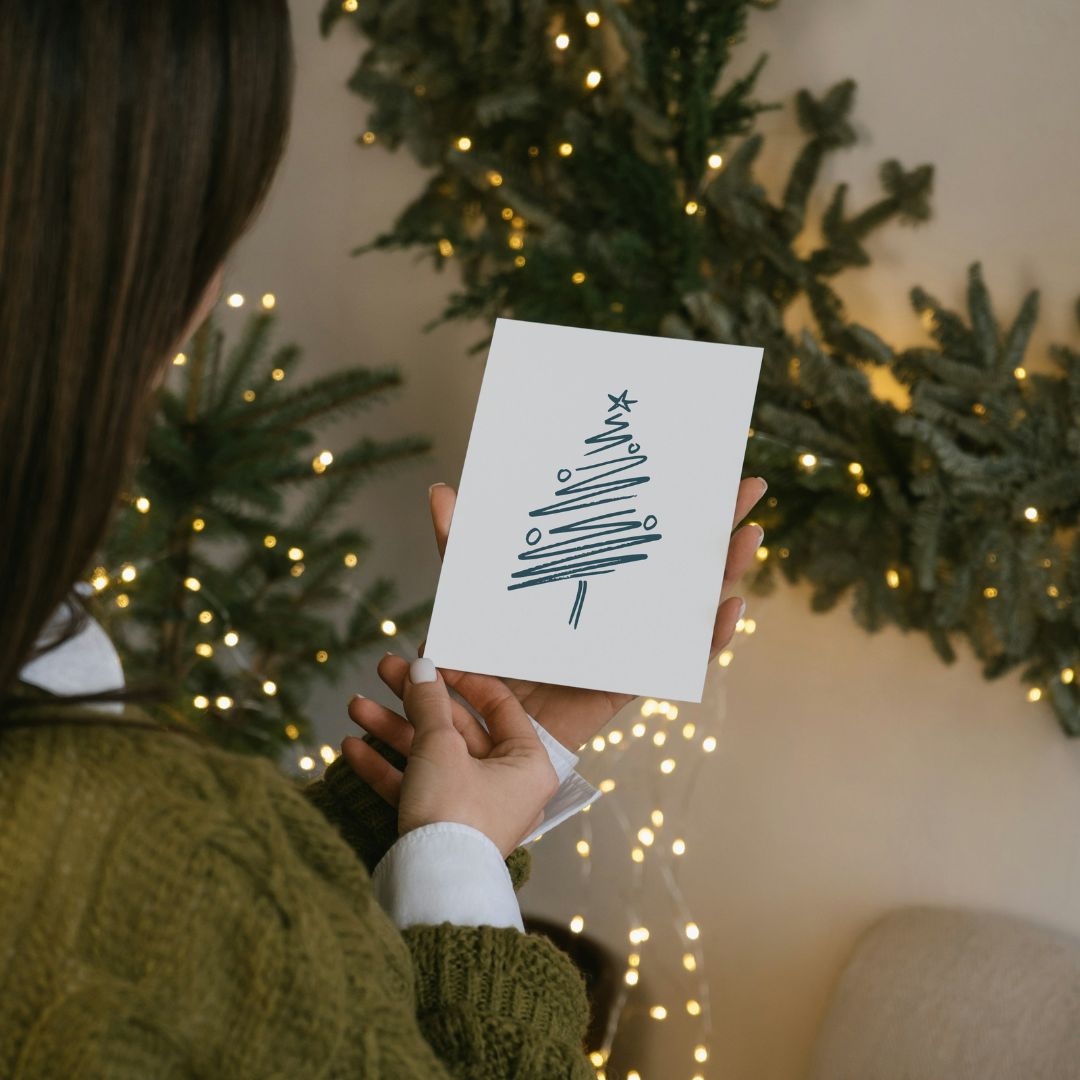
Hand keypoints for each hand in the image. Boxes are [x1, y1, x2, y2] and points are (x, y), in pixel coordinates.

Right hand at [340, 656, 558, 857]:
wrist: (431, 887)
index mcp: (528, 763)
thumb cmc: (453, 811)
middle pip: (456, 729)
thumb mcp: (441, 746)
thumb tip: (422, 668)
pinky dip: (387, 769)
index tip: (432, 659)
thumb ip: (429, 703)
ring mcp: (474, 808)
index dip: (461, 677)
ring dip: (391, 731)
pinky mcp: (444, 828)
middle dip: (413, 702)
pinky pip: (418, 788)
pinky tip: (351, 748)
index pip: (499, 705)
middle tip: (384, 671)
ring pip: (431, 757)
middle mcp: (507, 785)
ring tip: (355, 706)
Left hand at [424, 476, 767, 751]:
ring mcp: (628, 645)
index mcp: (588, 585)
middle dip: (717, 526)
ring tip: (749, 536)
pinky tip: (729, 609)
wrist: (473, 729)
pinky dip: (710, 639)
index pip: (638, 537)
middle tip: (749, 488)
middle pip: (678, 565)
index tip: (704, 466)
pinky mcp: (629, 683)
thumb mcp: (468, 596)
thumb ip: (459, 548)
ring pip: (691, 606)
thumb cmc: (475, 660)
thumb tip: (442, 489)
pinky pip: (679, 662)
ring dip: (726, 571)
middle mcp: (617, 612)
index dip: (671, 505)